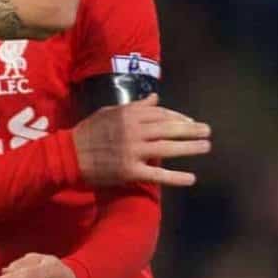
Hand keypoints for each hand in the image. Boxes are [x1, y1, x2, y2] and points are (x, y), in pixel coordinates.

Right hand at [73, 94, 210, 187]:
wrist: (69, 156)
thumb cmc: (89, 132)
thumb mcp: (109, 112)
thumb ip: (134, 106)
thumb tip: (156, 99)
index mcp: (128, 115)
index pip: (160, 114)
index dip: (178, 118)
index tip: (190, 122)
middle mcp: (134, 131)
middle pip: (169, 129)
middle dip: (191, 130)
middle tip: (208, 131)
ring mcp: (133, 152)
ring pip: (168, 149)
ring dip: (190, 148)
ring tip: (205, 147)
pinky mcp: (131, 171)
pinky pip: (157, 174)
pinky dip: (175, 177)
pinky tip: (191, 178)